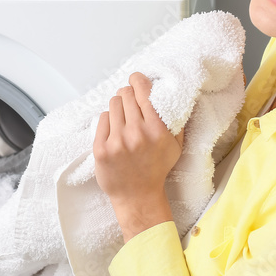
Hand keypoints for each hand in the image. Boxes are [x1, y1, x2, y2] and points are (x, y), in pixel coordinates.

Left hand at [93, 72, 183, 241]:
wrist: (137, 196)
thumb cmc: (157, 169)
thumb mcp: (175, 145)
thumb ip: (175, 120)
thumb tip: (172, 93)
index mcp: (156, 130)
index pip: (143, 91)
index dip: (138, 80)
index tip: (136, 79)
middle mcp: (136, 134)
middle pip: (125, 94)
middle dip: (128, 94)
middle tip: (130, 102)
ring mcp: (117, 142)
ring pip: (113, 104)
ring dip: (118, 107)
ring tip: (123, 118)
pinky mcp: (101, 148)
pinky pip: (102, 119)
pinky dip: (108, 121)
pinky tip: (114, 130)